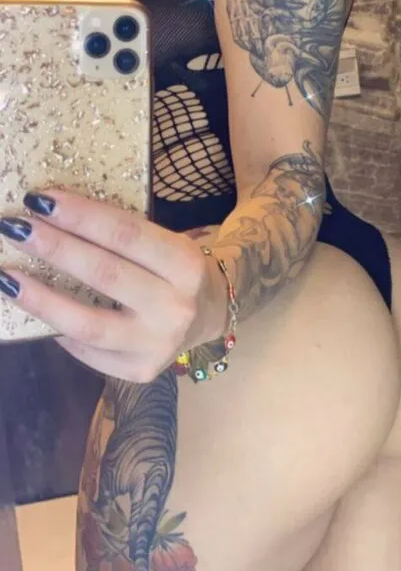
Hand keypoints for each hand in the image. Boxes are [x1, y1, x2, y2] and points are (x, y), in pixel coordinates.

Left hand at [0, 189, 228, 381]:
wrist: (210, 313)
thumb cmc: (174, 269)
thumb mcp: (164, 242)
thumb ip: (121, 236)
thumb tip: (53, 217)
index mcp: (184, 263)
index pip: (124, 234)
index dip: (79, 215)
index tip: (39, 199)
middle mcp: (175, 306)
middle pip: (103, 274)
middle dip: (54, 248)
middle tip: (15, 227)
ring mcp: (158, 344)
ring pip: (87, 323)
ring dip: (41, 299)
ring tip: (8, 279)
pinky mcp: (140, 371)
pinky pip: (88, 351)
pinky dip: (58, 330)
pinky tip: (37, 312)